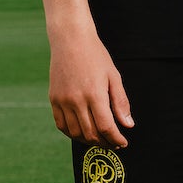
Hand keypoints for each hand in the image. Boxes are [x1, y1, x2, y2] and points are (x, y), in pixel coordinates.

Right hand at [48, 26, 132, 146]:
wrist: (70, 39)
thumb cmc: (96, 56)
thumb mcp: (113, 76)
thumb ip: (120, 102)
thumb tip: (128, 125)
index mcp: (95, 94)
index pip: (106, 127)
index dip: (116, 139)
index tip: (122, 143)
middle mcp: (77, 100)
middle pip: (91, 133)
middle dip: (104, 142)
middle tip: (112, 143)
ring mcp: (63, 100)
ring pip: (75, 133)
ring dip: (88, 141)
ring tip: (98, 139)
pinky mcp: (53, 99)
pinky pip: (61, 124)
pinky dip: (72, 133)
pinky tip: (81, 133)